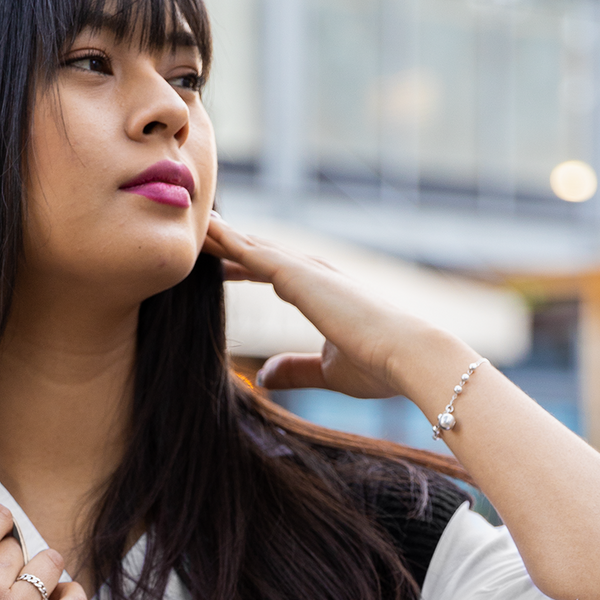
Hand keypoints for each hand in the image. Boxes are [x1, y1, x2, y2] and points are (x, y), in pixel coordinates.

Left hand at [205, 212, 463, 402]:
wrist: (408, 355)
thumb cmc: (380, 366)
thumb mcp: (328, 372)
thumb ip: (296, 370)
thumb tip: (264, 375)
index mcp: (322, 293)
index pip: (273, 274)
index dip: (244, 267)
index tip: (221, 265)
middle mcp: (314, 274)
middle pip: (259, 253)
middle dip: (228, 243)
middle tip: (197, 232)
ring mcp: (306, 271)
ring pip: (253, 247)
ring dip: (222, 235)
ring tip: (191, 224)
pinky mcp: (299, 276)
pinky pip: (253, 254)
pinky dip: (228, 242)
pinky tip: (206, 232)